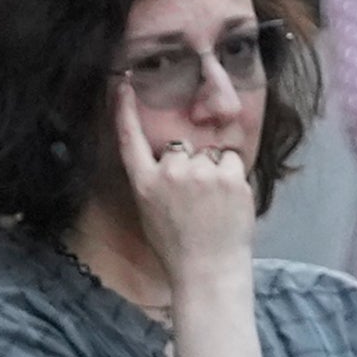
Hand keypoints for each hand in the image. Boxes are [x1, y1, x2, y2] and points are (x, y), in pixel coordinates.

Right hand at [112, 87, 256, 287]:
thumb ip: (156, 182)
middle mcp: (170, 173)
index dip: (125, 111)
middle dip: (190, 164)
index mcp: (145, 184)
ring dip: (213, 171)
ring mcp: (201, 173)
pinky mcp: (230, 177)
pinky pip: (231, 162)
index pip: (130, 140)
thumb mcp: (150, 214)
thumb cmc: (178, 249)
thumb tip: (170, 158)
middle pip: (180, 147)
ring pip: (209, 154)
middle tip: (196, 200)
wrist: (208, 272)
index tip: (124, 85)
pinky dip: (233, 178)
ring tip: (213, 205)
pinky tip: (228, 202)